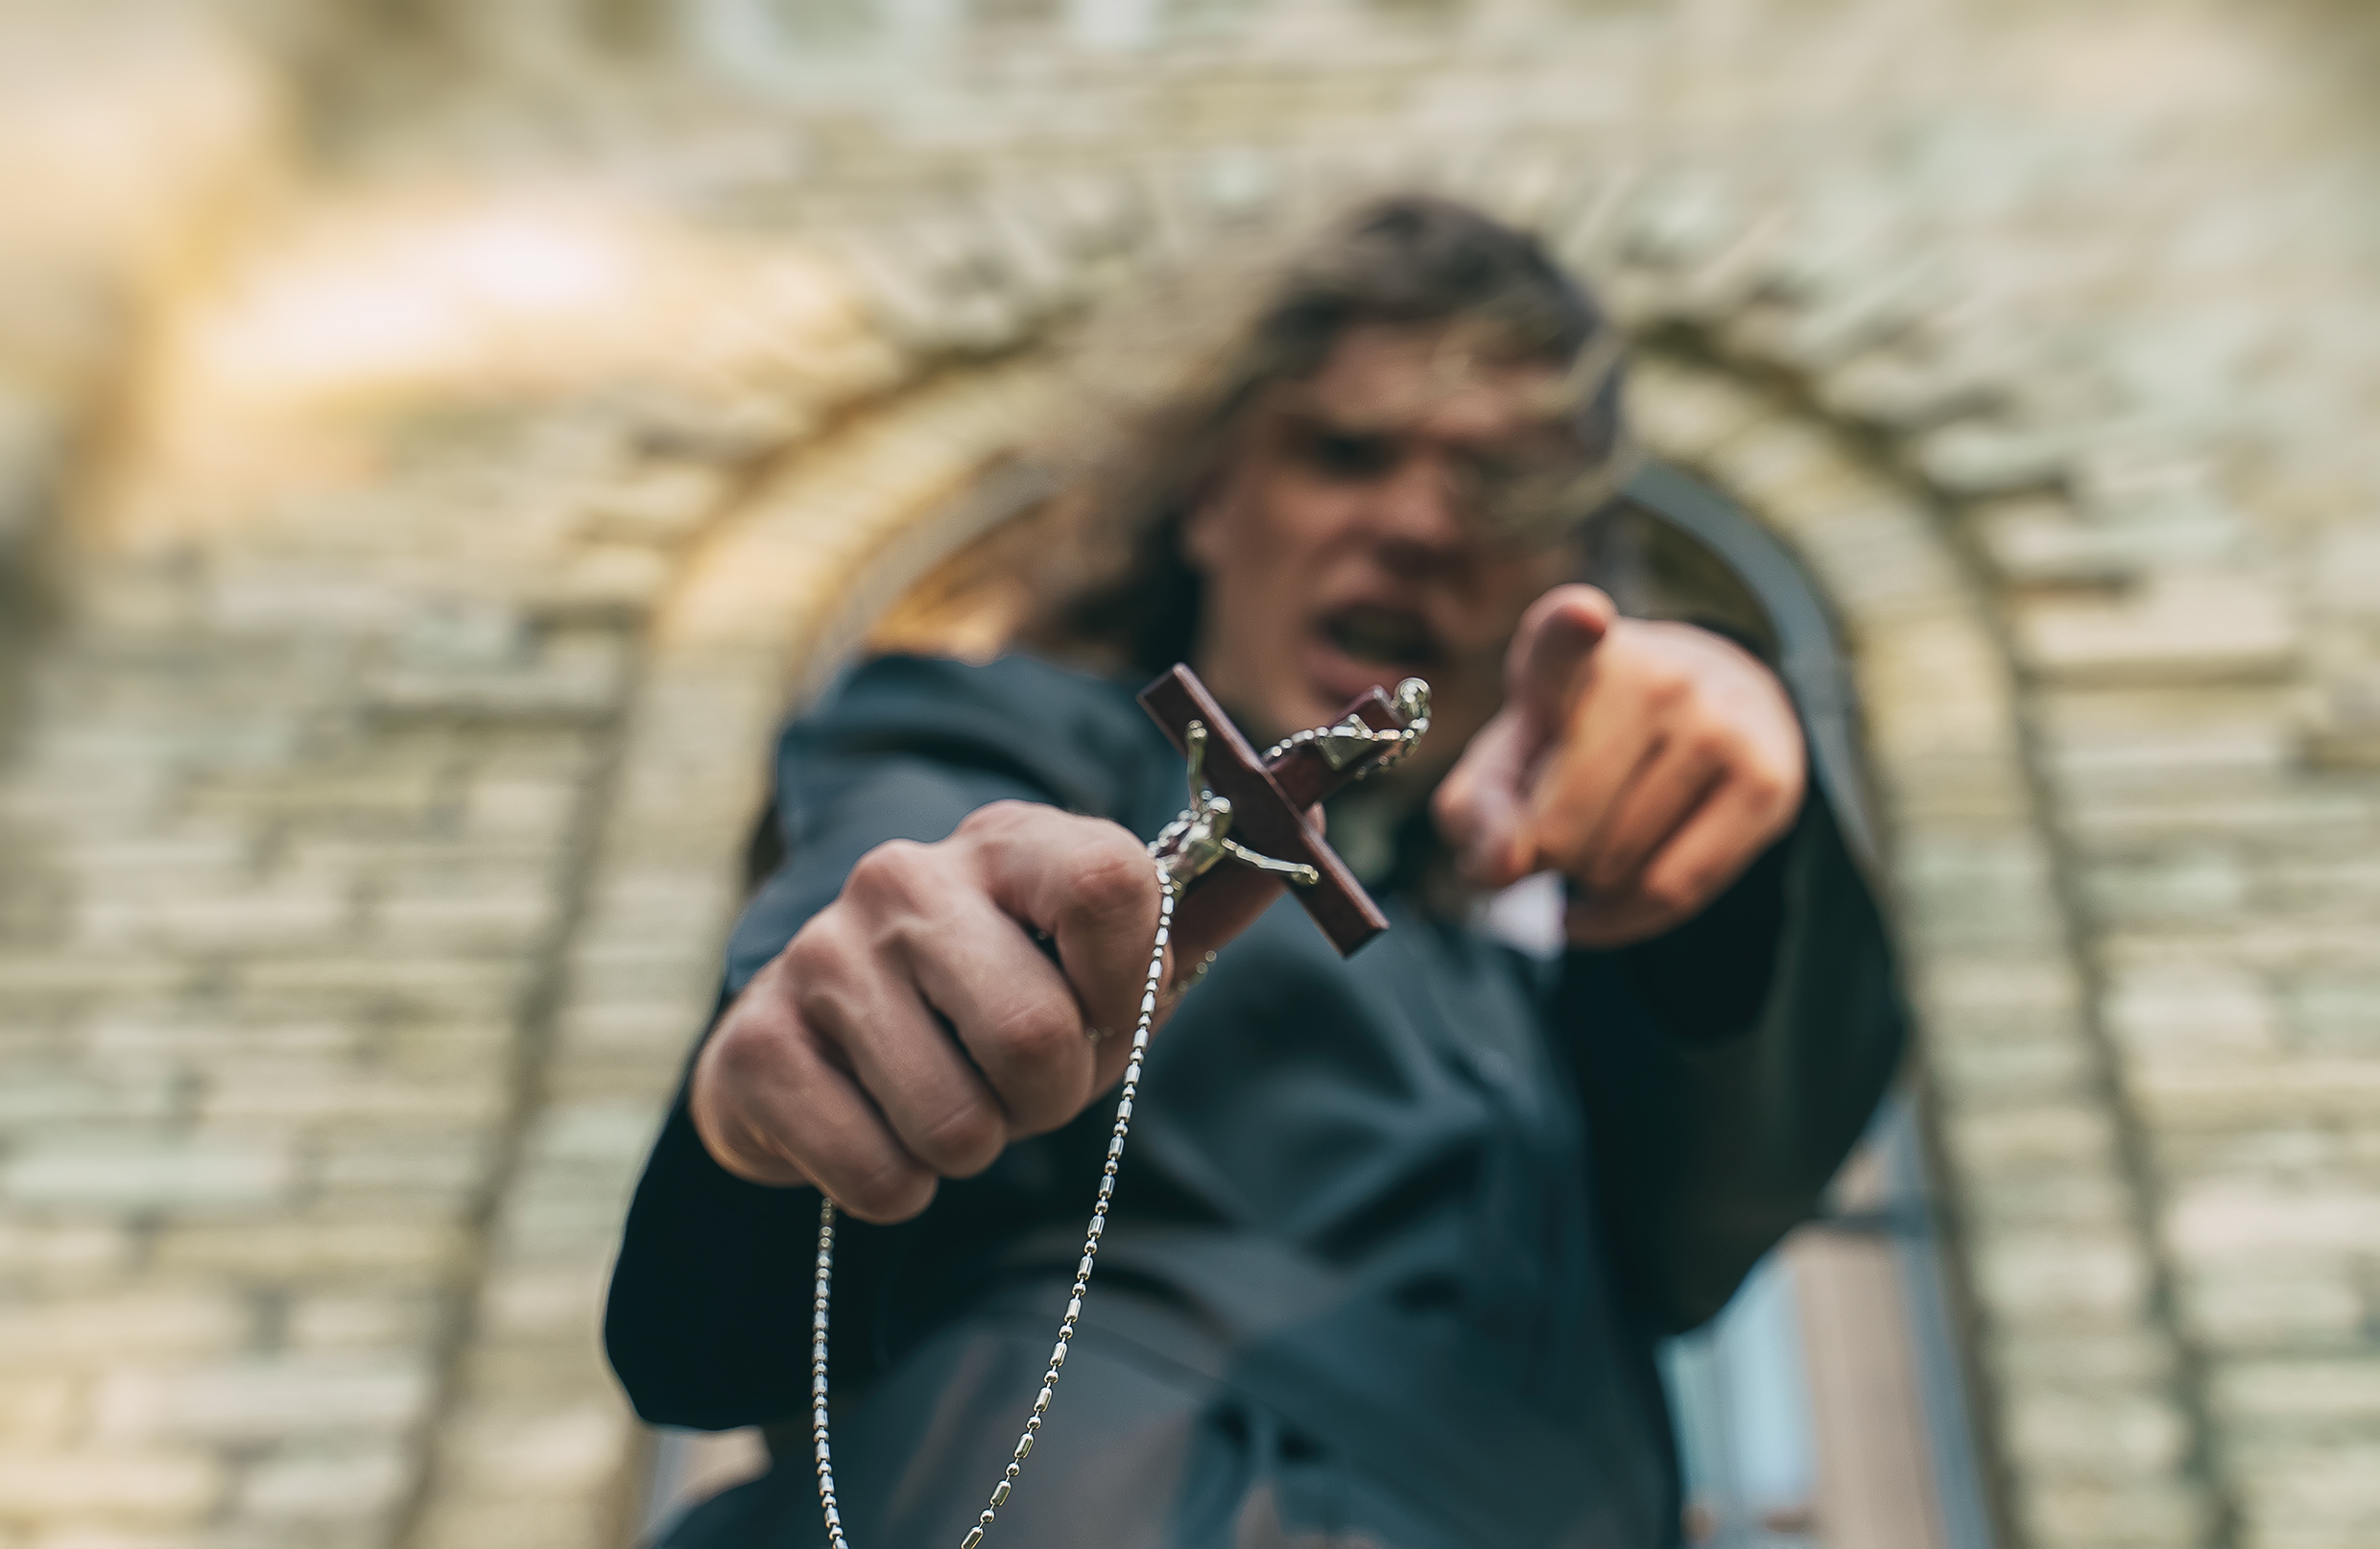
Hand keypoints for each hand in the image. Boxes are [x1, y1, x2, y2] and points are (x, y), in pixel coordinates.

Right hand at [689, 801, 1277, 1222]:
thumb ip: (1187, 916)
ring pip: (957, 1124)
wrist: (819, 1047)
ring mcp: (819, 956)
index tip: (1105, 1015)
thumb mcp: (1094, 961)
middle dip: (1050, 1099)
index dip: (1129, 984)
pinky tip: (877, 1132)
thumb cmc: (990, 1002)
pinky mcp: (755, 1048)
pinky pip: (877, 1177)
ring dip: (971, 1149)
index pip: (1116, 884)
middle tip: (1021, 1088)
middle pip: (1038, 1034)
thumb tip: (1290, 832)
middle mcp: (905, 876)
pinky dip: (897, 1188)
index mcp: (1009, 841)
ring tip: (946, 1103)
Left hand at [1433, 585, 1804, 947]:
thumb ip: (1479, 812)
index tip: (1583, 617)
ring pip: (1617, 867)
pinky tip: (1597, 904)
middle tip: (1551, 830)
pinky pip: (1672, 891)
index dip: (1572, 627)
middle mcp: (1656, 673)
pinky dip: (1620, 919)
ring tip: (1594, 842)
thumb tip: (1500, 867)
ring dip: (1586, 883)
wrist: (1706, 712)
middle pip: (1563, 830)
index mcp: (1572, 646)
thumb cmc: (1578, 742)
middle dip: (1542, 857)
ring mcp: (1720, 724)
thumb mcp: (1508, 760)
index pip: (1567, 633)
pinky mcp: (1767, 779)